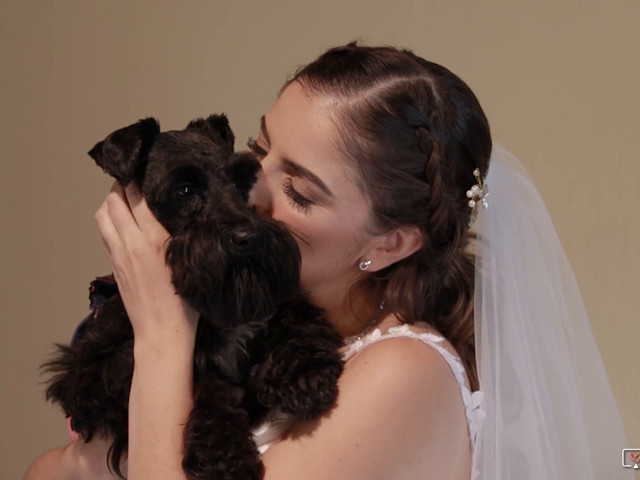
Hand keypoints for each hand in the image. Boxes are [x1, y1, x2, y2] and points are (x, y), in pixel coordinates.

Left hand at [94, 182, 198, 348]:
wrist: (161, 333)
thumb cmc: (185, 303)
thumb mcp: (190, 262)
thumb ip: (181, 234)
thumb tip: (183, 211)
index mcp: (152, 240)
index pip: (138, 196)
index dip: (140, 177)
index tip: (149, 166)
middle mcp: (130, 242)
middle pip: (113, 200)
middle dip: (121, 184)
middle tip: (136, 177)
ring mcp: (117, 254)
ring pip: (102, 215)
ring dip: (111, 201)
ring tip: (127, 196)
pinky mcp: (113, 265)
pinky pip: (104, 232)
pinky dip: (110, 218)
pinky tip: (123, 220)